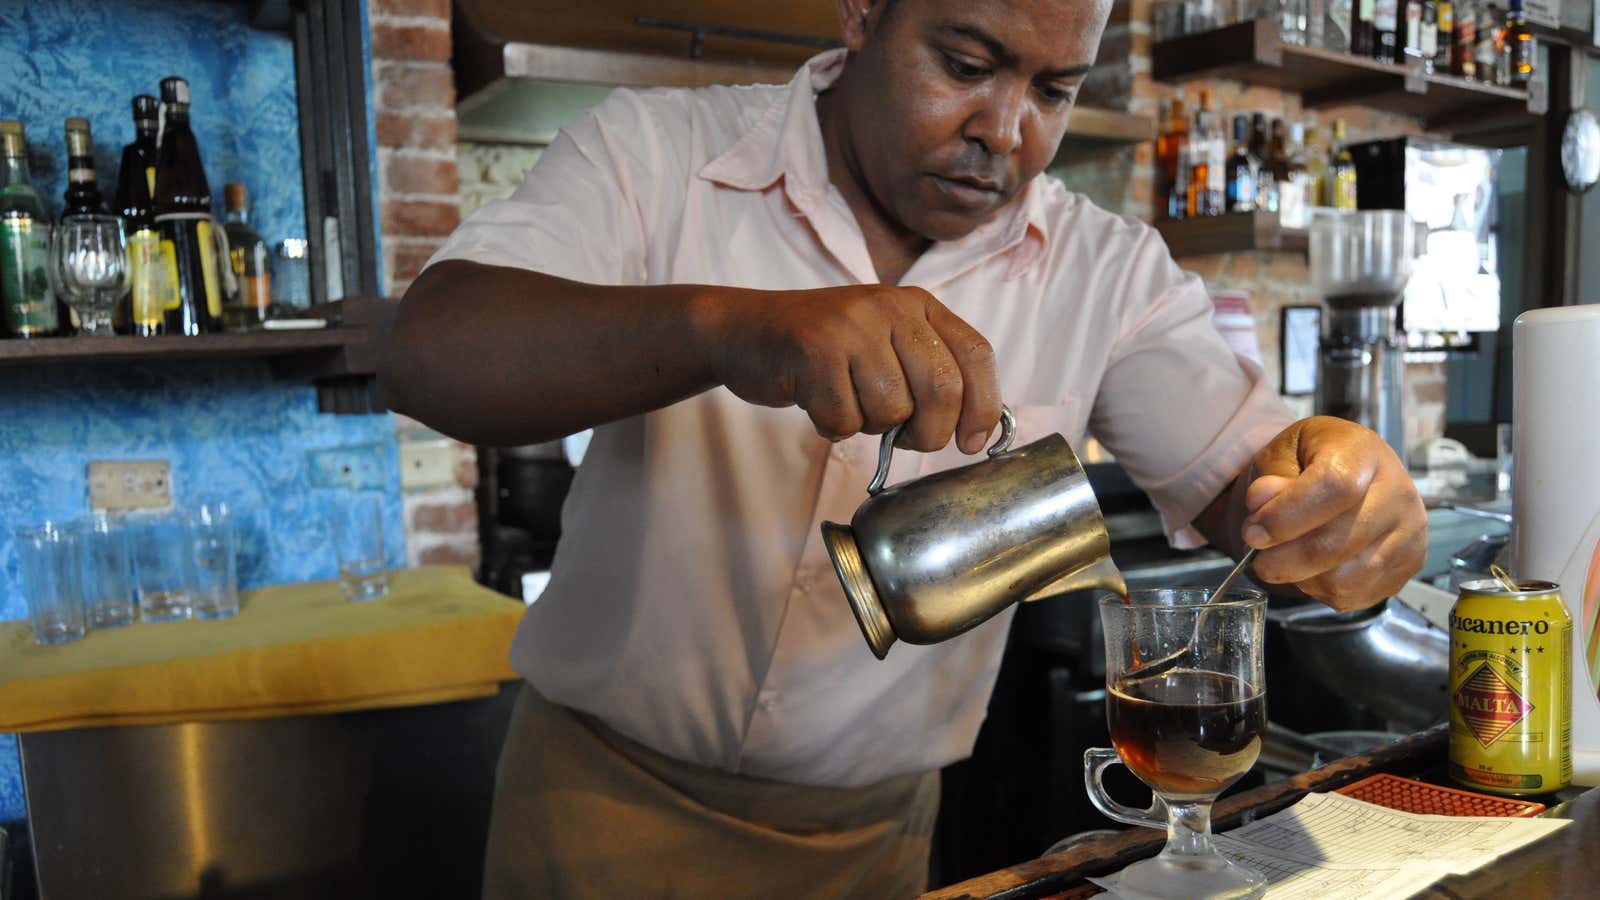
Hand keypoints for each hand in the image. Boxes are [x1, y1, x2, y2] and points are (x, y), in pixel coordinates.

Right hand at [697, 284, 1001, 452]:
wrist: (744, 329)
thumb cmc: (824, 349)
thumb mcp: (886, 343)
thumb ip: (930, 371)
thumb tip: (978, 430)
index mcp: (917, 304)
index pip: (975, 355)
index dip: (984, 406)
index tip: (973, 443)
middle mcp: (889, 307)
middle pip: (941, 390)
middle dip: (928, 434)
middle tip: (905, 440)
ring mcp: (850, 326)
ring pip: (892, 412)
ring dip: (869, 426)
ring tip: (846, 400)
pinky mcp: (813, 351)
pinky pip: (844, 420)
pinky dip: (832, 426)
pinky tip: (816, 400)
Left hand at [1241, 417, 1426, 610]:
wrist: (1345, 476)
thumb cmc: (1309, 463)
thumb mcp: (1281, 455)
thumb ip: (1270, 478)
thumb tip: (1260, 499)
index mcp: (1363, 453)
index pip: (1334, 487)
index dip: (1286, 516)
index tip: (1253, 532)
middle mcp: (1397, 492)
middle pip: (1336, 543)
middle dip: (1283, 559)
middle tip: (1258, 556)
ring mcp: (1409, 532)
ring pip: (1343, 579)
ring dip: (1300, 578)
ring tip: (1286, 560)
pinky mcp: (1409, 565)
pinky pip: (1354, 595)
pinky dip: (1321, 590)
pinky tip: (1312, 569)